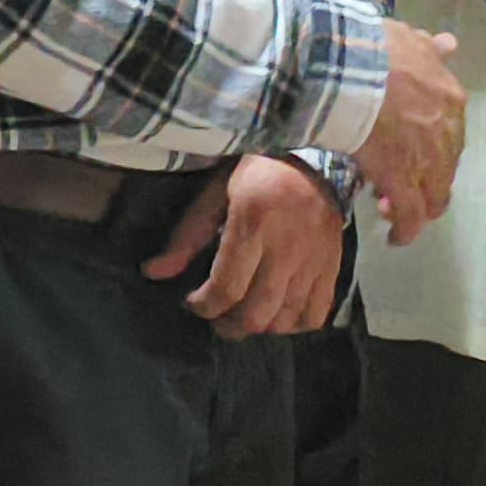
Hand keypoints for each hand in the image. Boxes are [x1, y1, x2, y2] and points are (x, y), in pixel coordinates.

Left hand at [142, 156, 345, 338]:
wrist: (314, 158)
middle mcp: (287, 247)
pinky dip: (293, 325)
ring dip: (257, 327)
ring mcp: (314, 261)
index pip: (227, 287)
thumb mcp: (216, 192)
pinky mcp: (332, 268)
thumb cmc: (256, 172)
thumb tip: (153, 272)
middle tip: (215, 317)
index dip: (204, 305)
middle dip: (227, 325)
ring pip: (284, 320)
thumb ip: (187, 235)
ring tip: (242, 315)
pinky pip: (315, 314)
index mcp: (253, 223)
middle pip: (256, 312)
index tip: (193, 302)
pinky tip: (276, 314)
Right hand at [356, 20, 465, 247]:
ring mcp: (427, 161)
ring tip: (389, 208)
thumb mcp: (410, 41)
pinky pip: (411, 217)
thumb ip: (429, 49)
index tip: (406, 149)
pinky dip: (406, 231)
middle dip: (422, 177)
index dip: (428, 147)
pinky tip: (395, 238)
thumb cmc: (371, 50)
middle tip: (394, 180)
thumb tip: (448, 44)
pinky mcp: (403, 184)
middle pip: (444, 168)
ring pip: (432, 197)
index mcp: (450, 99)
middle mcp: (447, 133)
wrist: (347, 66)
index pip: (449, 135)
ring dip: (414, 205)